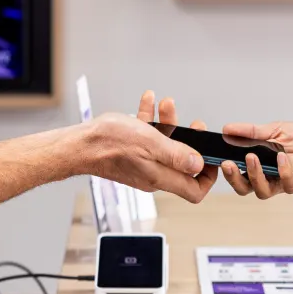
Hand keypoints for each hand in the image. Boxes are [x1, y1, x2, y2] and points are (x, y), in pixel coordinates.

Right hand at [80, 108, 216, 203]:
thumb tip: (199, 164)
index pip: (194, 191)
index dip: (208, 177)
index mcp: (161, 178)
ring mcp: (142, 165)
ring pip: (164, 145)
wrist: (80, 143)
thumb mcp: (150, 143)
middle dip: (190, 140)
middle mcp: (154, 175)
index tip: (212, 159)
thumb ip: (177, 155)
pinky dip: (151, 120)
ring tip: (166, 104)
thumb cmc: (110, 144)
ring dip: (169, 123)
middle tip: (194, 125)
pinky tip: (148, 102)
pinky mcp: (131, 154)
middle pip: (182, 163)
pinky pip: (147, 138)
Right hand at [217, 120, 292, 198]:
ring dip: (254, 175)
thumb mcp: (276, 129)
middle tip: (226, 164)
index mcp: (259, 163)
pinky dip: (282, 170)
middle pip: (243, 187)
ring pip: (261, 190)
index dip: (224, 166)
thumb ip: (252, 132)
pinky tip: (281, 157)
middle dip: (232, 177)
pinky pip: (286, 183)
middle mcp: (267, 176)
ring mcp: (282, 181)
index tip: (215, 153)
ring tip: (251, 158)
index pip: (236, 169)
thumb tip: (228, 129)